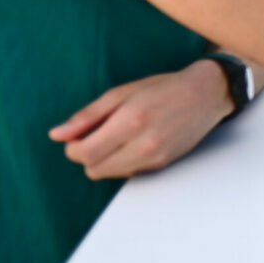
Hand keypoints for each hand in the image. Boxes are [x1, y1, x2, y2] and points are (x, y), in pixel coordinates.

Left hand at [48, 60, 233, 179]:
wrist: (206, 94)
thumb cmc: (164, 88)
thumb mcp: (122, 93)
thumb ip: (88, 115)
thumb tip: (57, 134)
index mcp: (130, 121)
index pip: (84, 153)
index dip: (73, 147)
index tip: (77, 136)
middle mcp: (143, 144)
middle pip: (93, 169)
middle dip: (87, 155)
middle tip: (96, 136)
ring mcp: (154, 157)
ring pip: (108, 174)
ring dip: (104, 160)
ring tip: (116, 138)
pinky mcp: (162, 165)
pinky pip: (127, 173)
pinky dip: (122, 162)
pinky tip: (133, 143)